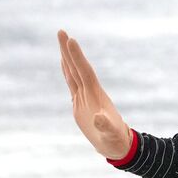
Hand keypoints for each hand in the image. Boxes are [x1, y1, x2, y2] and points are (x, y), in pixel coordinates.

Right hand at [57, 29, 131, 160]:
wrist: (117, 146)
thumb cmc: (115, 141)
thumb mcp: (111, 135)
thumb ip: (105, 126)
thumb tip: (99, 118)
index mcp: (96, 96)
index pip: (84, 72)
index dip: (77, 57)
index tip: (71, 40)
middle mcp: (90, 93)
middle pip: (77, 68)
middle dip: (69, 50)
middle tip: (61, 31)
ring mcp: (84, 97)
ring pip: (73, 73)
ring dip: (67, 57)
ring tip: (62, 40)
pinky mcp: (80, 104)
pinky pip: (72, 83)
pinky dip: (67, 72)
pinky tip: (64, 63)